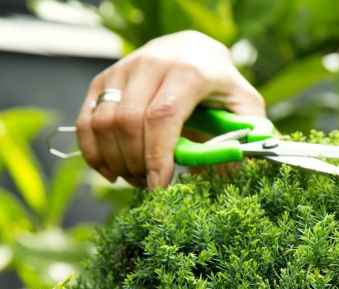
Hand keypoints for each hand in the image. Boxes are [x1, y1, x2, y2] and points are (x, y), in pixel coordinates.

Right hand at [75, 30, 264, 188]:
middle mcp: (151, 64)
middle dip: (136, 164)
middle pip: (128, 123)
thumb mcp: (245, 106)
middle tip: (150, 185)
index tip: (159, 186)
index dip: (157, 156)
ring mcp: (123, 70)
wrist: (193, 51)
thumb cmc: (222, 87)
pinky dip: (94, 153)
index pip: (162, 116)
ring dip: (116, 161)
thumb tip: (249, 167)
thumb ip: (251, 135)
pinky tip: (113, 171)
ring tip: (137, 178)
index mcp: (189, 71)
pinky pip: (86, 122)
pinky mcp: (103, 81)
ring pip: (103, 124)